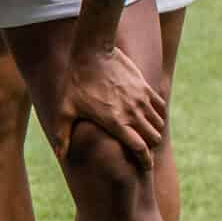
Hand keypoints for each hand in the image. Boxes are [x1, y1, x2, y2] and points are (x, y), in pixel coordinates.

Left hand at [51, 44, 166, 168]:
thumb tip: (60, 156)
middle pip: (153, 139)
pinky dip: (158, 114)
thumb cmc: (76, 83)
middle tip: (143, 149)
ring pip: (159, 124)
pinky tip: (148, 115)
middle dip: (150, 147)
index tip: (145, 167)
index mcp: (116, 122)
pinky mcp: (146, 87)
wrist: (92, 53)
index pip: (140, 149)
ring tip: (144, 133)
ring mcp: (142, 100)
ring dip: (153, 130)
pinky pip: (161, 107)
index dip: (145, 161)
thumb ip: (62, 134)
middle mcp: (133, 113)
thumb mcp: (65, 109)